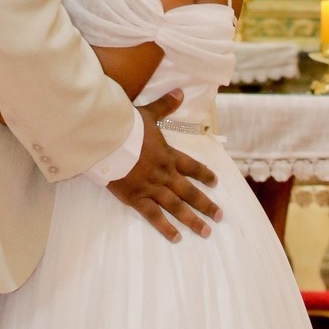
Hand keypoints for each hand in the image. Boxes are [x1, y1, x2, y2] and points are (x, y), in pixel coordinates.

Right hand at [107, 90, 220, 241]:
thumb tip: (181, 91)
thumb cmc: (126, 126)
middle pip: (189, 191)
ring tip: (206, 231)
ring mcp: (152, 187)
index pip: (192, 166)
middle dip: (206, 204)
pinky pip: (154, 216)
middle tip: (220, 216)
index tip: (215, 182)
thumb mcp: (148, 113)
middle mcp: (164, 173)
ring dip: (193, 219)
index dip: (204, 174)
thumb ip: (165, 105)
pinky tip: (177, 237)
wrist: (108, 140)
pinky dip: (166, 227)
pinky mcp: (137, 198)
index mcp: (168, 154)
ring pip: (177, 206)